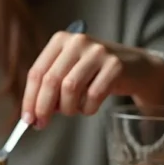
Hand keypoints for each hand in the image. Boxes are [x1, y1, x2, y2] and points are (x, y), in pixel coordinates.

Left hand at [21, 32, 163, 128]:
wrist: (136, 68)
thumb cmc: (95, 73)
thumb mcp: (69, 72)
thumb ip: (50, 88)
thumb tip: (31, 115)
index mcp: (60, 40)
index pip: (36, 72)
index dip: (29, 98)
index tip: (27, 119)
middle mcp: (78, 42)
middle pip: (51, 80)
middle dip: (43, 107)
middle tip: (41, 124)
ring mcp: (98, 52)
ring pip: (70, 88)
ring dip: (68, 108)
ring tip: (73, 110)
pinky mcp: (115, 65)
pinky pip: (93, 95)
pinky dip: (87, 108)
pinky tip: (89, 107)